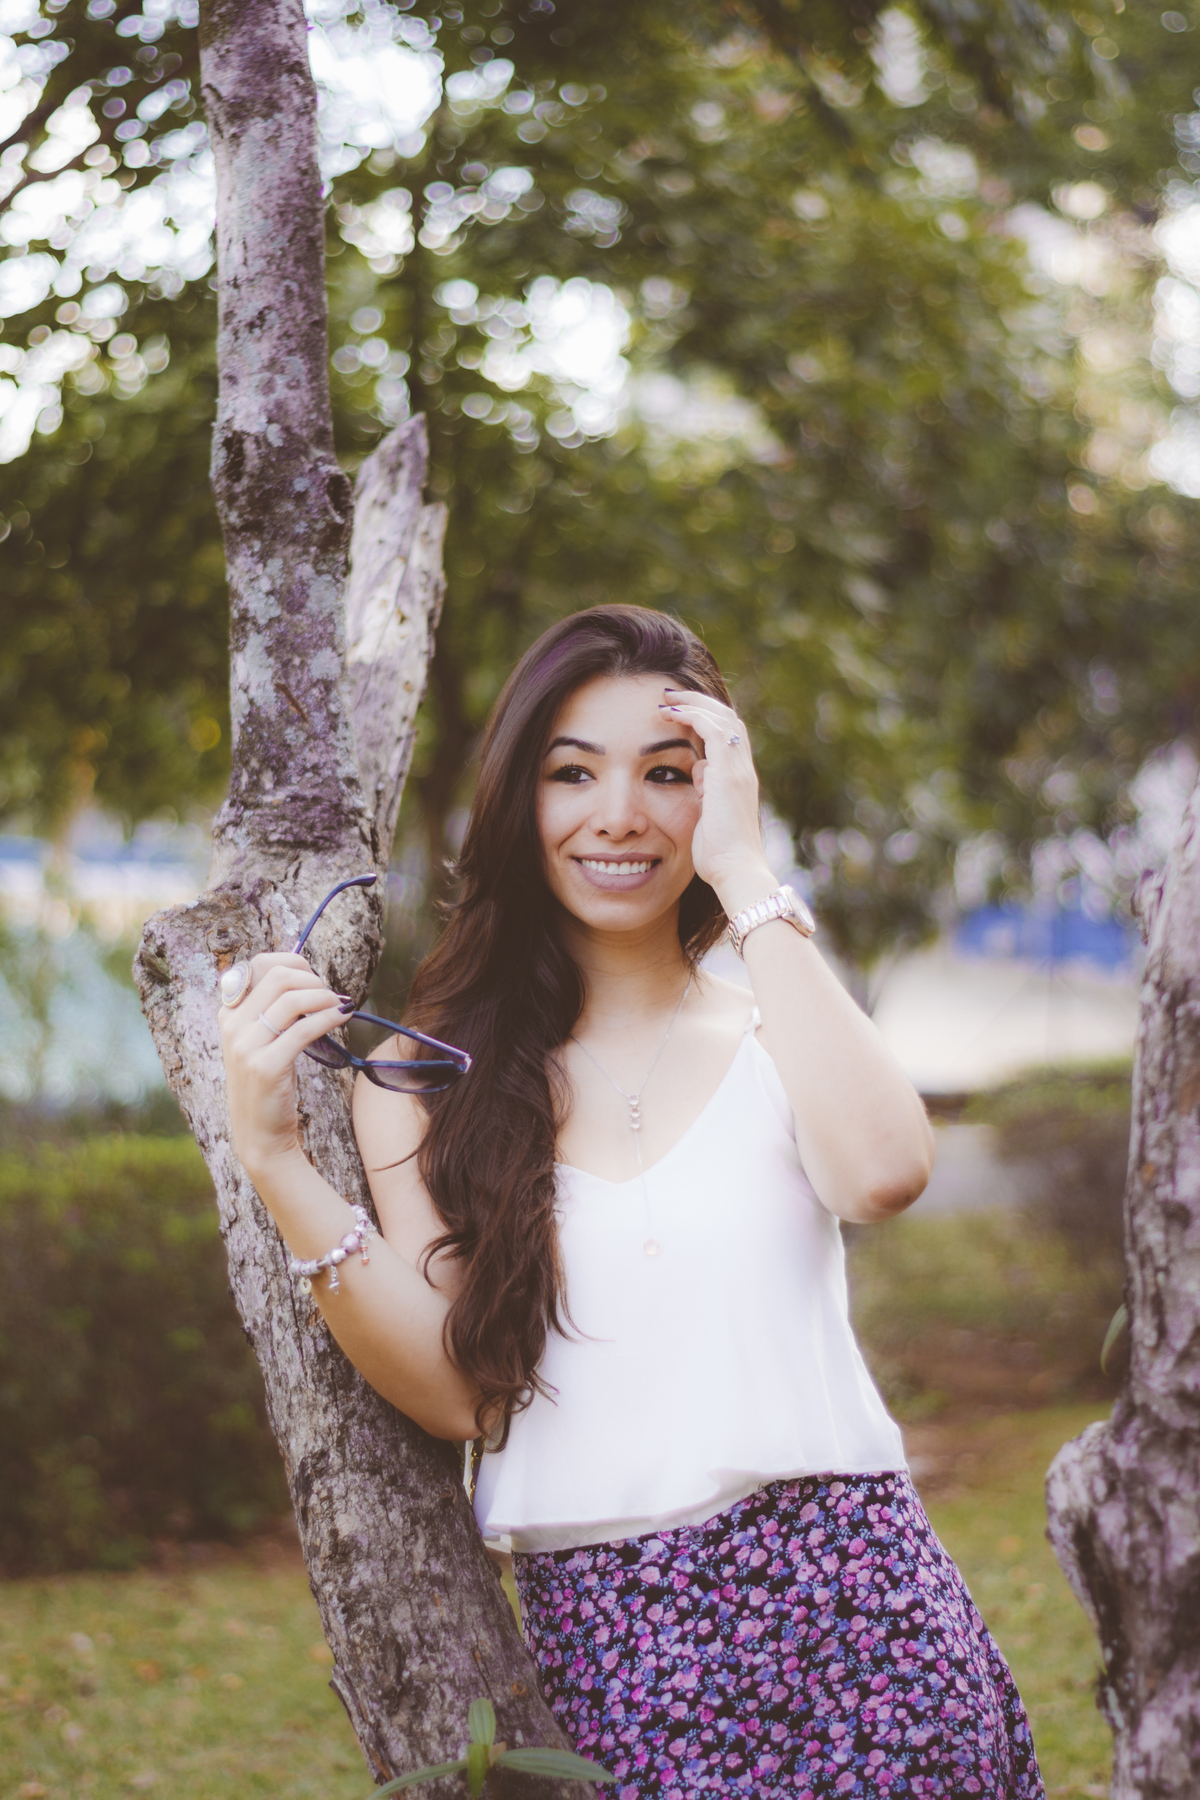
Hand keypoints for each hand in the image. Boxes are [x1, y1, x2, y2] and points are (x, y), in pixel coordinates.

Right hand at [217, 953, 349, 1179]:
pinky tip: (343, 1016)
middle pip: (278, 977)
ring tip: (339, 1005)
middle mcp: (232, 1026)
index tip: (312, 977)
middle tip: (330, 994)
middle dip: (312, 979)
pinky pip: (303, 1029)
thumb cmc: (268, 1084)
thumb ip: (272, 1010)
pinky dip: (329, 1017)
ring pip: (292, 999)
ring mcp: (246, 1046)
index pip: (258, 965)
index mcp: (229, 1014)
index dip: (292, 962)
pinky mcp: (266, 1066)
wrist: (260, 1134)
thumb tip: (307, 978)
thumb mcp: (261, 1042)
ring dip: (324, 997)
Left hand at [660, 687, 776, 913]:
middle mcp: (743, 770)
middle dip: (698, 702)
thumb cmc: (719, 856)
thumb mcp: (707, 817)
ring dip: (692, 703)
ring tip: (666, 697)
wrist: (735, 871)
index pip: (727, 736)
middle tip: (669, 695)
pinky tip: (668, 713)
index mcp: (739, 780)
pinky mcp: (727, 774)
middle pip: (728, 719)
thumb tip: (696, 772)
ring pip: (722, 718)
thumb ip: (704, 792)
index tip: (677, 713)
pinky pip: (712, 730)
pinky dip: (691, 716)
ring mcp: (738, 770)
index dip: (704, 718)